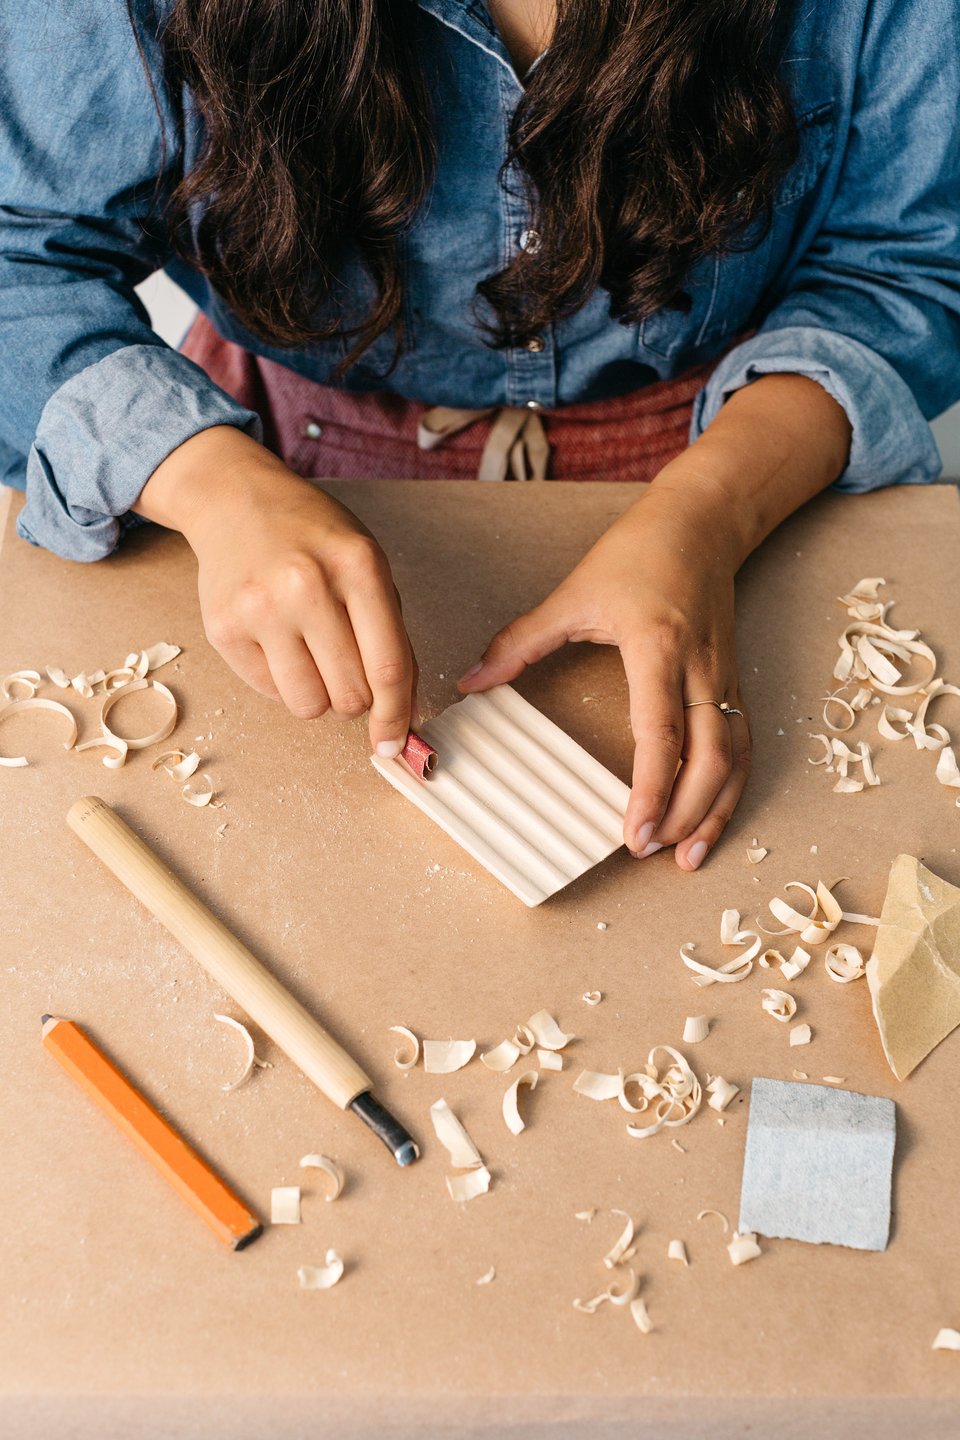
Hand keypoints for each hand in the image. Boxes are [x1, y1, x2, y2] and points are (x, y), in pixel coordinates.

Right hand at [134, 427, 417, 754]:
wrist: (236, 502)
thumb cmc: (312, 537)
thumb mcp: (366, 563)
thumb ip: (389, 633)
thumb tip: (402, 711)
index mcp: (357, 566)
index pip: (388, 667)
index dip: (396, 715)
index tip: (395, 742)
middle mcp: (305, 586)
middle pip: (350, 694)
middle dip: (356, 699)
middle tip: (347, 671)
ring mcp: (259, 608)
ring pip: (308, 705)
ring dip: (320, 696)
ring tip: (313, 657)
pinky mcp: (223, 628)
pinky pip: (271, 693)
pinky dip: (284, 682)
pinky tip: (280, 643)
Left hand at [456, 484, 750, 868]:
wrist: (702, 522)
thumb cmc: (639, 553)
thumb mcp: (573, 594)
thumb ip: (520, 642)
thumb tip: (472, 680)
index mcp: (657, 648)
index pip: (661, 733)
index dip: (653, 789)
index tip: (635, 833)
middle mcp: (699, 670)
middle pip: (709, 758)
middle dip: (685, 814)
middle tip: (651, 854)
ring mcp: (723, 678)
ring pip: (735, 759)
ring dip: (716, 812)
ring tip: (687, 857)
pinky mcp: (733, 683)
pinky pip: (742, 745)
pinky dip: (731, 788)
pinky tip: (713, 818)